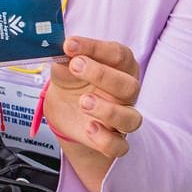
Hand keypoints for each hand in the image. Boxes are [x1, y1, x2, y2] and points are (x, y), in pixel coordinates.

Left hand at [44, 37, 142, 159]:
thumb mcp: (66, 65)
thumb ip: (66, 57)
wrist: (65, 109)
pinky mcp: (113, 140)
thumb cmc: (73, 81)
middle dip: (102, 75)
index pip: (118, 54)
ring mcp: (122, 118)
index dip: (94, 47)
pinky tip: (89, 128)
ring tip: (83, 102)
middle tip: (75, 66)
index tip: (69, 45)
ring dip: (108, 110)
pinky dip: (106, 140)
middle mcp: (126, 92)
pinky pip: (119, 146)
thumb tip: (60, 47)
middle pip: (129, 85)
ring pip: (131, 119)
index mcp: (120, 67)